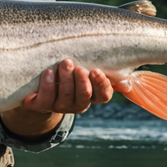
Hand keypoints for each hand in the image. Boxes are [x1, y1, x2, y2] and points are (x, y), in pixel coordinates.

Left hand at [0, 59, 114, 139]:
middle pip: (84, 96)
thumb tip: (129, 60)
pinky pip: (46, 99)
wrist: (37, 85)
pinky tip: (48, 72)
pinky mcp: (41, 105)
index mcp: (91, 95)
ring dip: (66, 80)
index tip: (95, 71)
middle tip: (78, 68)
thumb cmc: (66, 71)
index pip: (103, 95)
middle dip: (82, 81)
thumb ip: (102, 65)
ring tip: (65, 63)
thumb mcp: (83, 67)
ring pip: (65, 97)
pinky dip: (48, 86)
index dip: (102, 85)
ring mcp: (59, 107)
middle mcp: (77, 104)